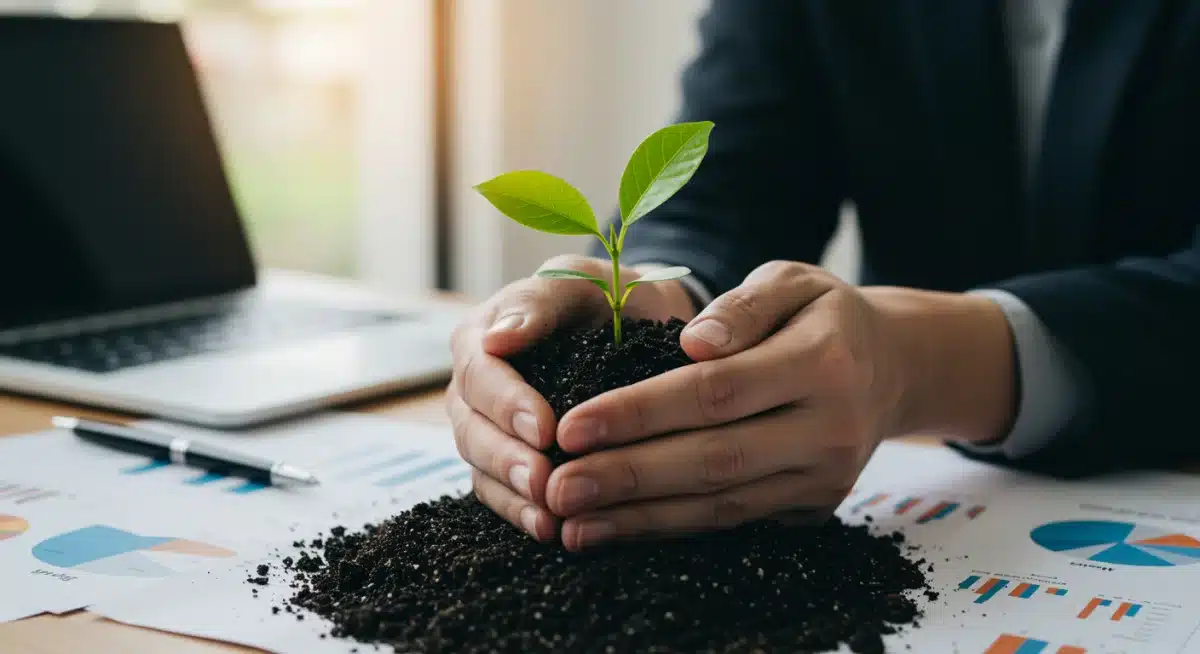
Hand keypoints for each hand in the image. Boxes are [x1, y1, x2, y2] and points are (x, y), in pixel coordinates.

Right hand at [446, 254, 699, 542]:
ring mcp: (489, 428)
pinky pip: (503, 494)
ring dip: (514, 495)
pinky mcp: (509, 462)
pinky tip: (551, 530)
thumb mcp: (577, 281)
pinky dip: (522, 513)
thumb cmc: (604, 295)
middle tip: (544, 483)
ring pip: (483, 468)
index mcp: (481, 338)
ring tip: (549, 517)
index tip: (544, 430)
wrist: (637, 321)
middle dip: (507, 460)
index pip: (480, 376)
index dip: (507, 405)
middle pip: (473, 430)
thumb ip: (537, 304)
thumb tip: (496, 339)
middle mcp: (475, 387)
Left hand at [544, 261, 1016, 550]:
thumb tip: (692, 339)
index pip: (717, 391)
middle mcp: (831, 427)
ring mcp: (825, 477)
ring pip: (721, 504)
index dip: (641, 412)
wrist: (890, 366)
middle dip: (628, 476)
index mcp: (824, 361)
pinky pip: (733, 522)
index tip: (572, 426)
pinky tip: (617, 530)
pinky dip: (671, 530)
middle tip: (557, 487)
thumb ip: (743, 305)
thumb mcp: (792, 281)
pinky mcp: (813, 509)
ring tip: (571, 522)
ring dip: (640, 517)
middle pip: (714, 459)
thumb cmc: (822, 315)